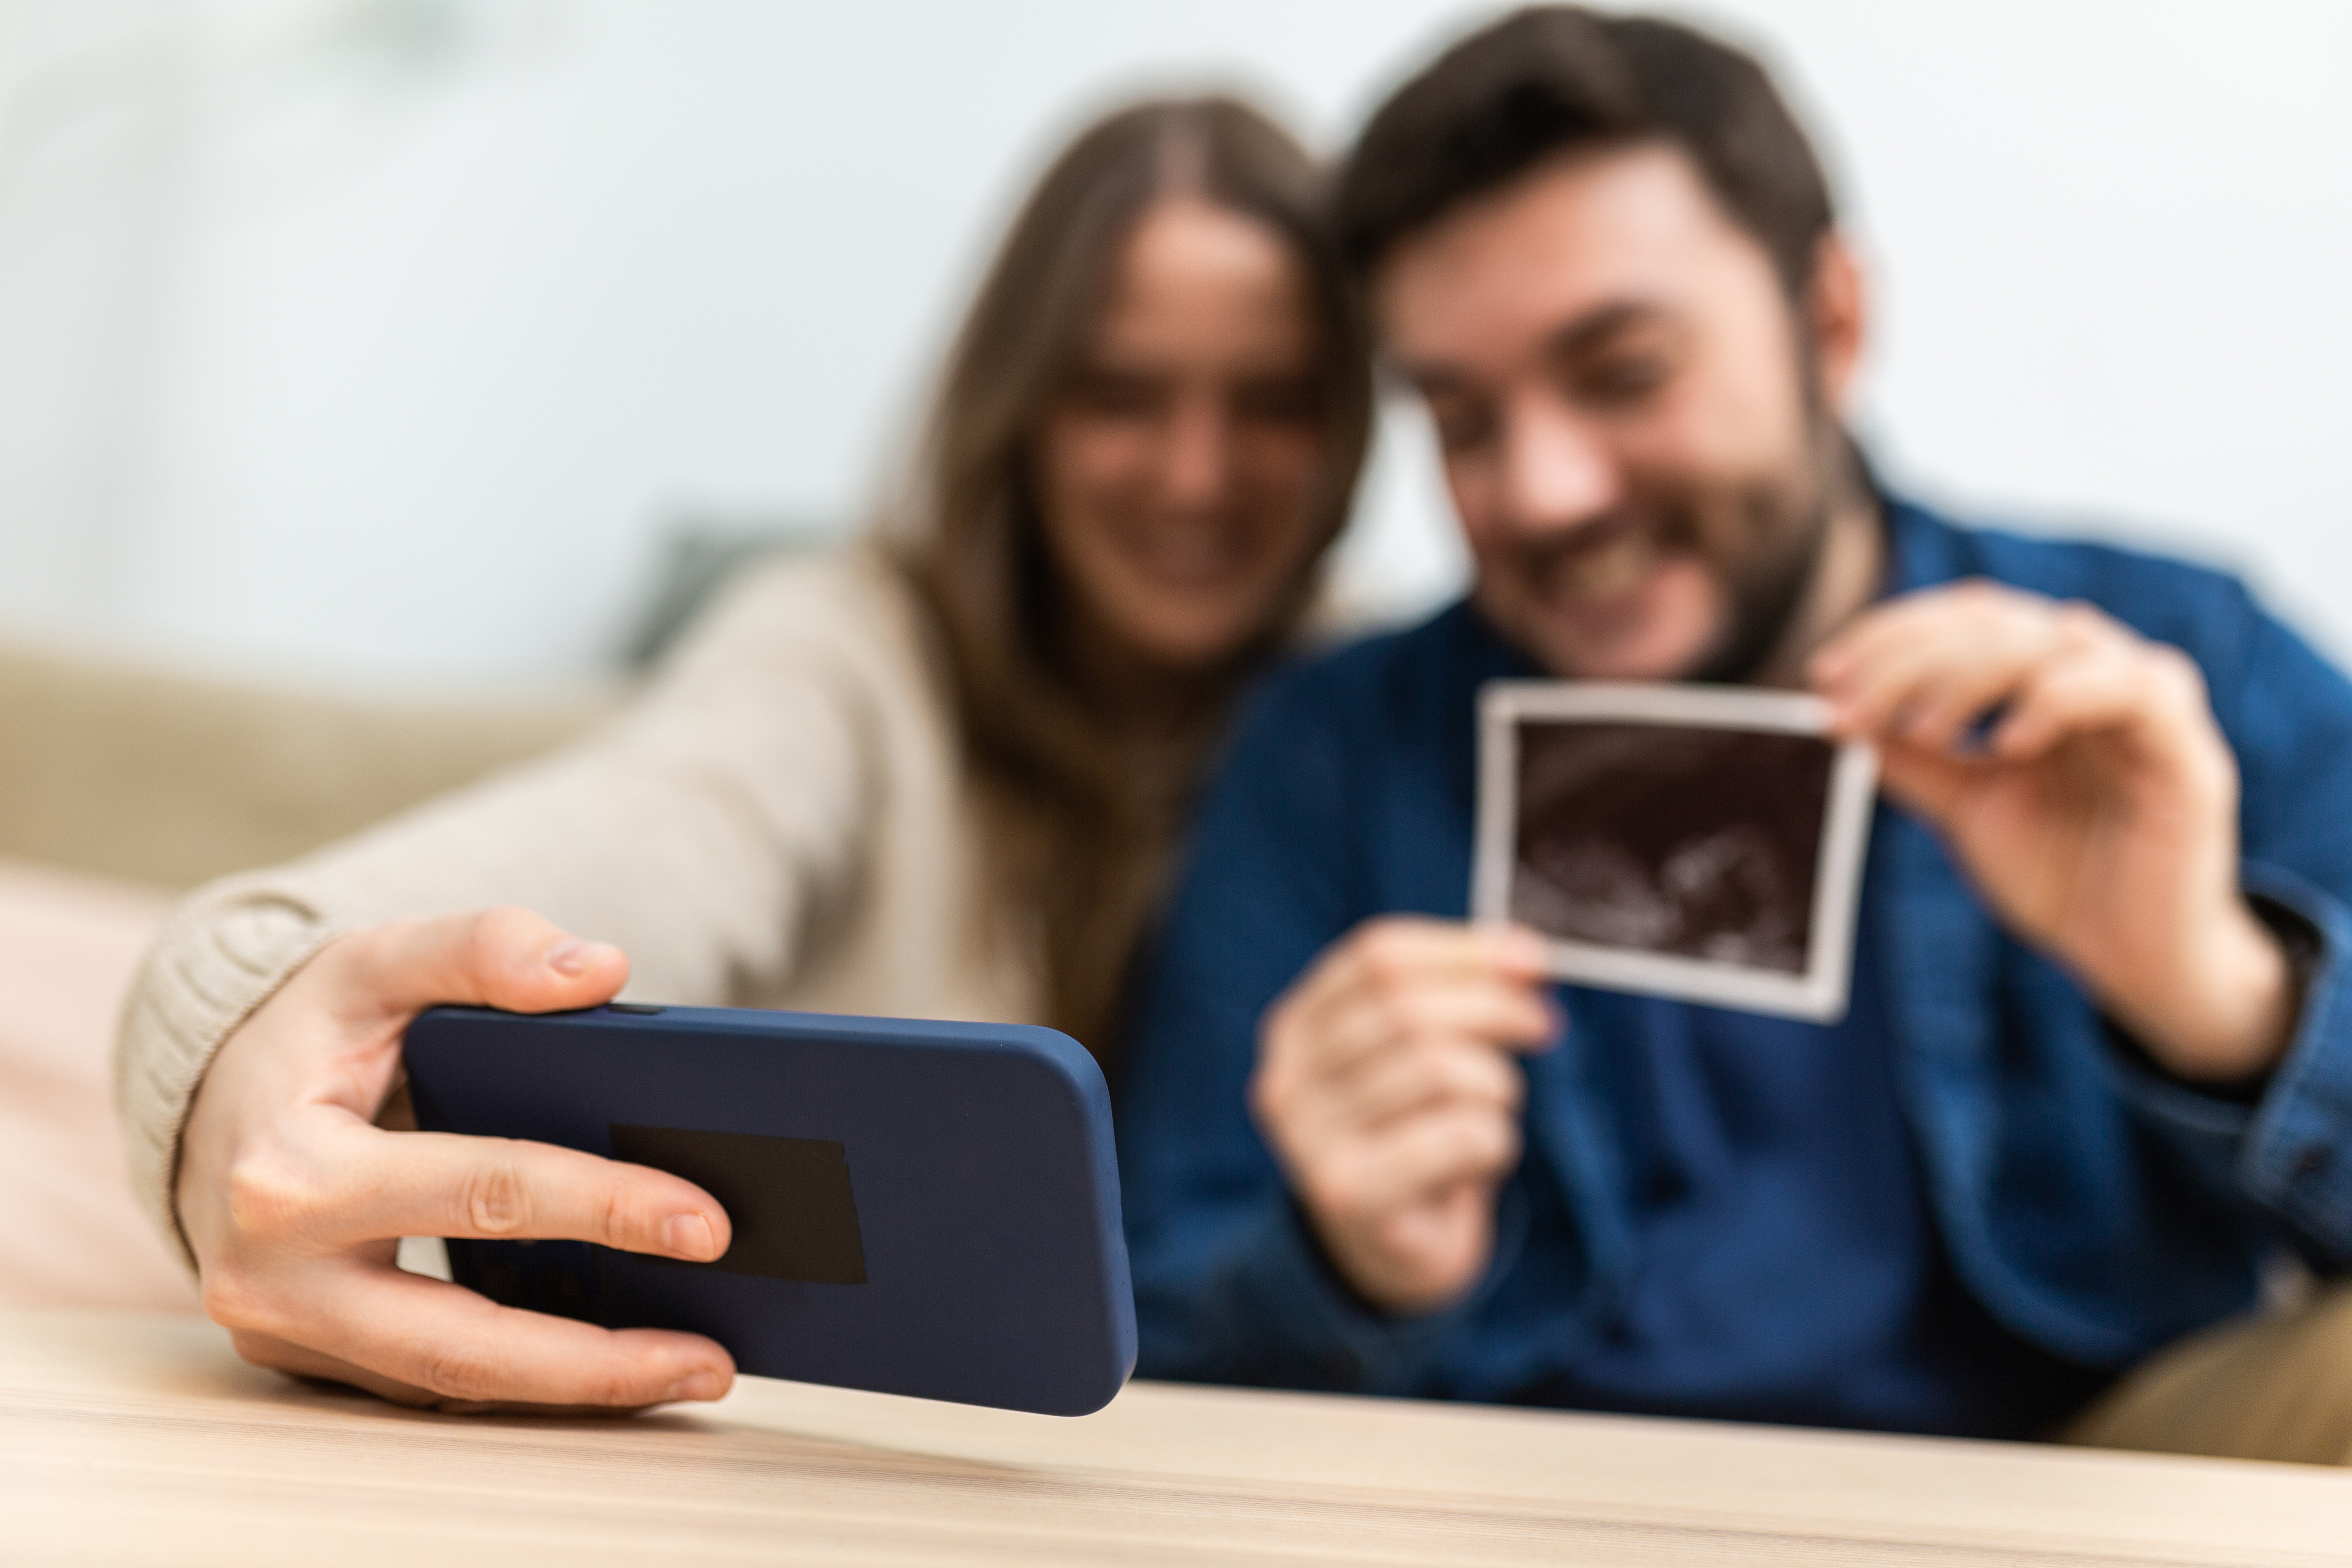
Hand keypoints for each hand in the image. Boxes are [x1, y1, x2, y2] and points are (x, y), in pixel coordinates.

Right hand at [176, 906, 737, 1413]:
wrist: (213, 1101)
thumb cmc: (310, 1031)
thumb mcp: (380, 961)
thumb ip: (485, 949)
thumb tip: (599, 970)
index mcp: (296, 1172)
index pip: (482, 1194)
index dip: (603, 1208)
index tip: (706, 1224)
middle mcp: (276, 1274)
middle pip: (464, 1345)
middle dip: (598, 1363)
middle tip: (714, 1360)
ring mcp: (289, 1331)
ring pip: (451, 1386)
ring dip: (576, 1390)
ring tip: (688, 1371)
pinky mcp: (310, 1359)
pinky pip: (431, 1385)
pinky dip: (526, 1382)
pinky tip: (613, 1367)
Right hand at [1250, 918, 1556, 1314]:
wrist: (1390, 1253)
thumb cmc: (1414, 1135)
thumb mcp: (1425, 1053)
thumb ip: (1460, 995)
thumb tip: (1525, 954)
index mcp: (1296, 1028)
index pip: (1377, 956)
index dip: (1463, 950)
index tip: (1532, 960)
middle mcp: (1288, 1079)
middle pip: (1407, 1008)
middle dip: (1494, 1008)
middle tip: (1543, 1026)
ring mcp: (1310, 1140)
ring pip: (1439, 1070)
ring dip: (1495, 1086)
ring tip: (1492, 1111)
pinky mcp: (1349, 1194)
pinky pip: (1458, 1136)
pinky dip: (1494, 1141)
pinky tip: (1476, 1161)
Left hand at [1810, 581, 2293, 1079]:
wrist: (2130, 957)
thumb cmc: (2059, 874)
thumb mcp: (1966, 807)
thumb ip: (1912, 758)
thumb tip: (1832, 711)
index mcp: (2048, 678)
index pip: (1970, 616)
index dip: (1894, 633)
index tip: (1824, 675)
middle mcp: (2099, 674)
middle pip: (1999, 622)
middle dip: (1910, 657)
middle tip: (1850, 703)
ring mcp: (2148, 706)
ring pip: (2055, 640)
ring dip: (1970, 676)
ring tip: (1923, 730)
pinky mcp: (2187, 752)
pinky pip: (2130, 691)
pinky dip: (2059, 701)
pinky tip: (2005, 744)